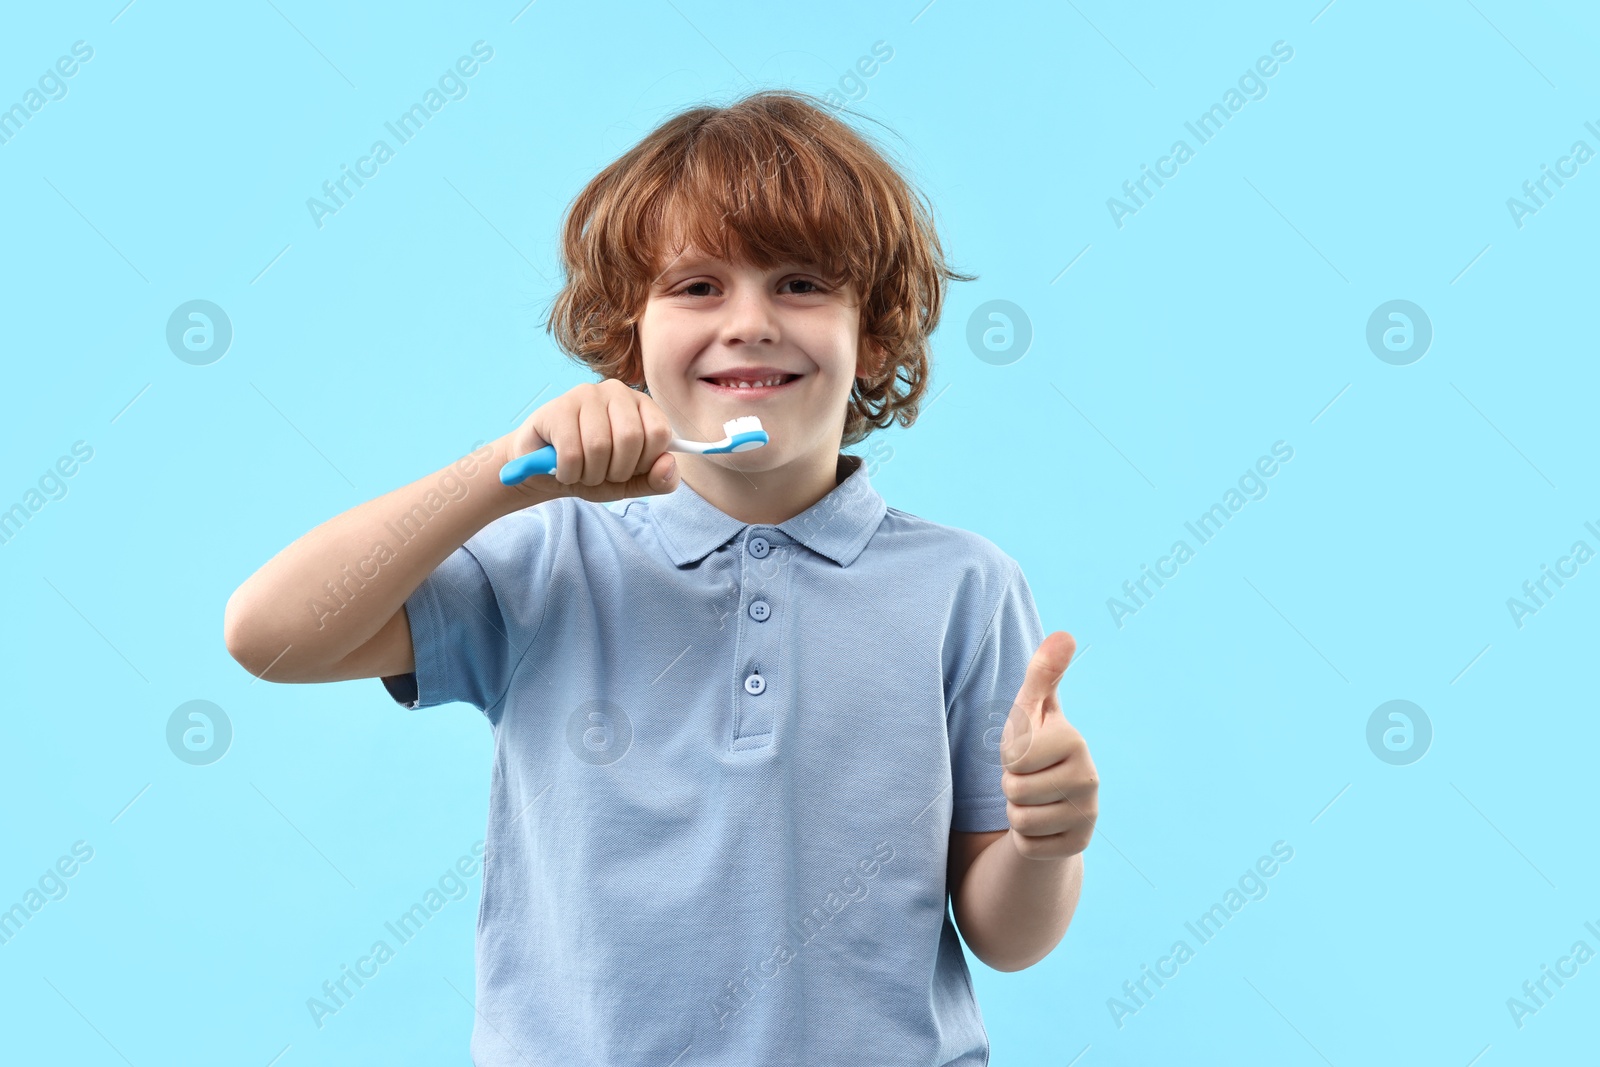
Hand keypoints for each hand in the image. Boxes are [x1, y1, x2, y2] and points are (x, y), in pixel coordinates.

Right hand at [497, 378, 679, 503]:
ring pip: (599, 446)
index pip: (660, 433)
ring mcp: (586, 394)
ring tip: (582, 471)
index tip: (630, 469)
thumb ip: (659, 481)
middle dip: (617, 471)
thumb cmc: (593, 470)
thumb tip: (669, 463)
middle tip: (602, 474)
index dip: (645, 463)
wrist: (544, 471)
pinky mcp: (557, 408)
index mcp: (642, 405)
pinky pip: (572, 453)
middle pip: (631, 438)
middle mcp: (617, 392)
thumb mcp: (631, 483)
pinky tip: (563, 470)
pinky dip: (569, 474)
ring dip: (591, 475)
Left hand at [998, 631, 1098, 860]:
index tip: (1024, 751)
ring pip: (1019, 820)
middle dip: (1009, 784)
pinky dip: (1024, 838)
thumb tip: (1065, 634)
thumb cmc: (1034, 744)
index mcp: (1075, 741)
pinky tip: (1041, 822)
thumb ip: (1042, 672)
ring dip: (1015, 810)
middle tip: (1027, 776)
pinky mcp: (1078, 846)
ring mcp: (1088, 816)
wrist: (1049, 799)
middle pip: (1013, 789)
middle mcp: (1090, 779)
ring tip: (1033, 797)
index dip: (1008, 754)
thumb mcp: (1030, 708)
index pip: (1013, 756)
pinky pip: (1027, 845)